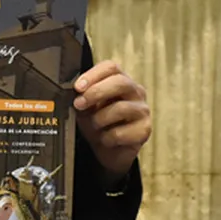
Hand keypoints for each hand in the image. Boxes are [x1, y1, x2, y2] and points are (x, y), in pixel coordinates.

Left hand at [73, 60, 150, 178]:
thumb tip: (76, 93)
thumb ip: (83, 97)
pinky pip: (120, 132)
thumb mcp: (86, 108)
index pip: (111, 67)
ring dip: (99, 119)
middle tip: (79, 104)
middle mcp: (136, 92)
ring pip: (120, 108)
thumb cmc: (99, 124)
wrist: (109, 152)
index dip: (93, 75)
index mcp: (121, 81)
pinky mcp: (144, 130)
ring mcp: (143, 111)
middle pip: (120, 82)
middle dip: (96, 92)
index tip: (77, 87)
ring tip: (93, 127)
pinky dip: (106, 138)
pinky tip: (105, 140)